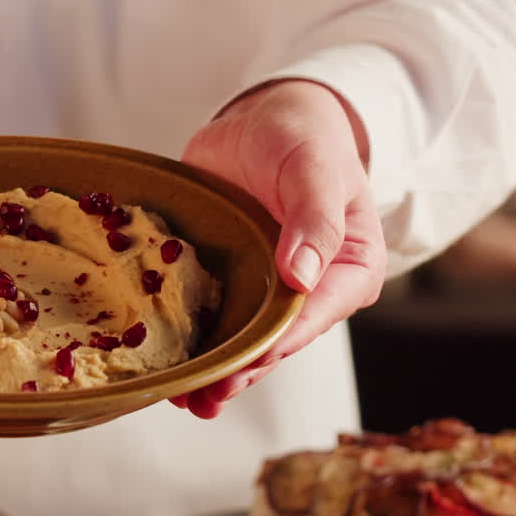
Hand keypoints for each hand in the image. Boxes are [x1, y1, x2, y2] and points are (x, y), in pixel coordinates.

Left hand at [172, 79, 386, 417]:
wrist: (265, 117)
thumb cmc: (303, 136)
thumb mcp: (313, 168)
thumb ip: (313, 217)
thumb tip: (303, 276)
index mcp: (349, 270)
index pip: (312, 317)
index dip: (277, 344)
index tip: (245, 363)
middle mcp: (311, 290)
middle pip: (275, 341)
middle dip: (241, 371)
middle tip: (205, 396)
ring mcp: (268, 288)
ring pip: (242, 339)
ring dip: (213, 369)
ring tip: (181, 398)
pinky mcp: (233, 279)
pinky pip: (212, 316)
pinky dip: (190, 340)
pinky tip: (166, 366)